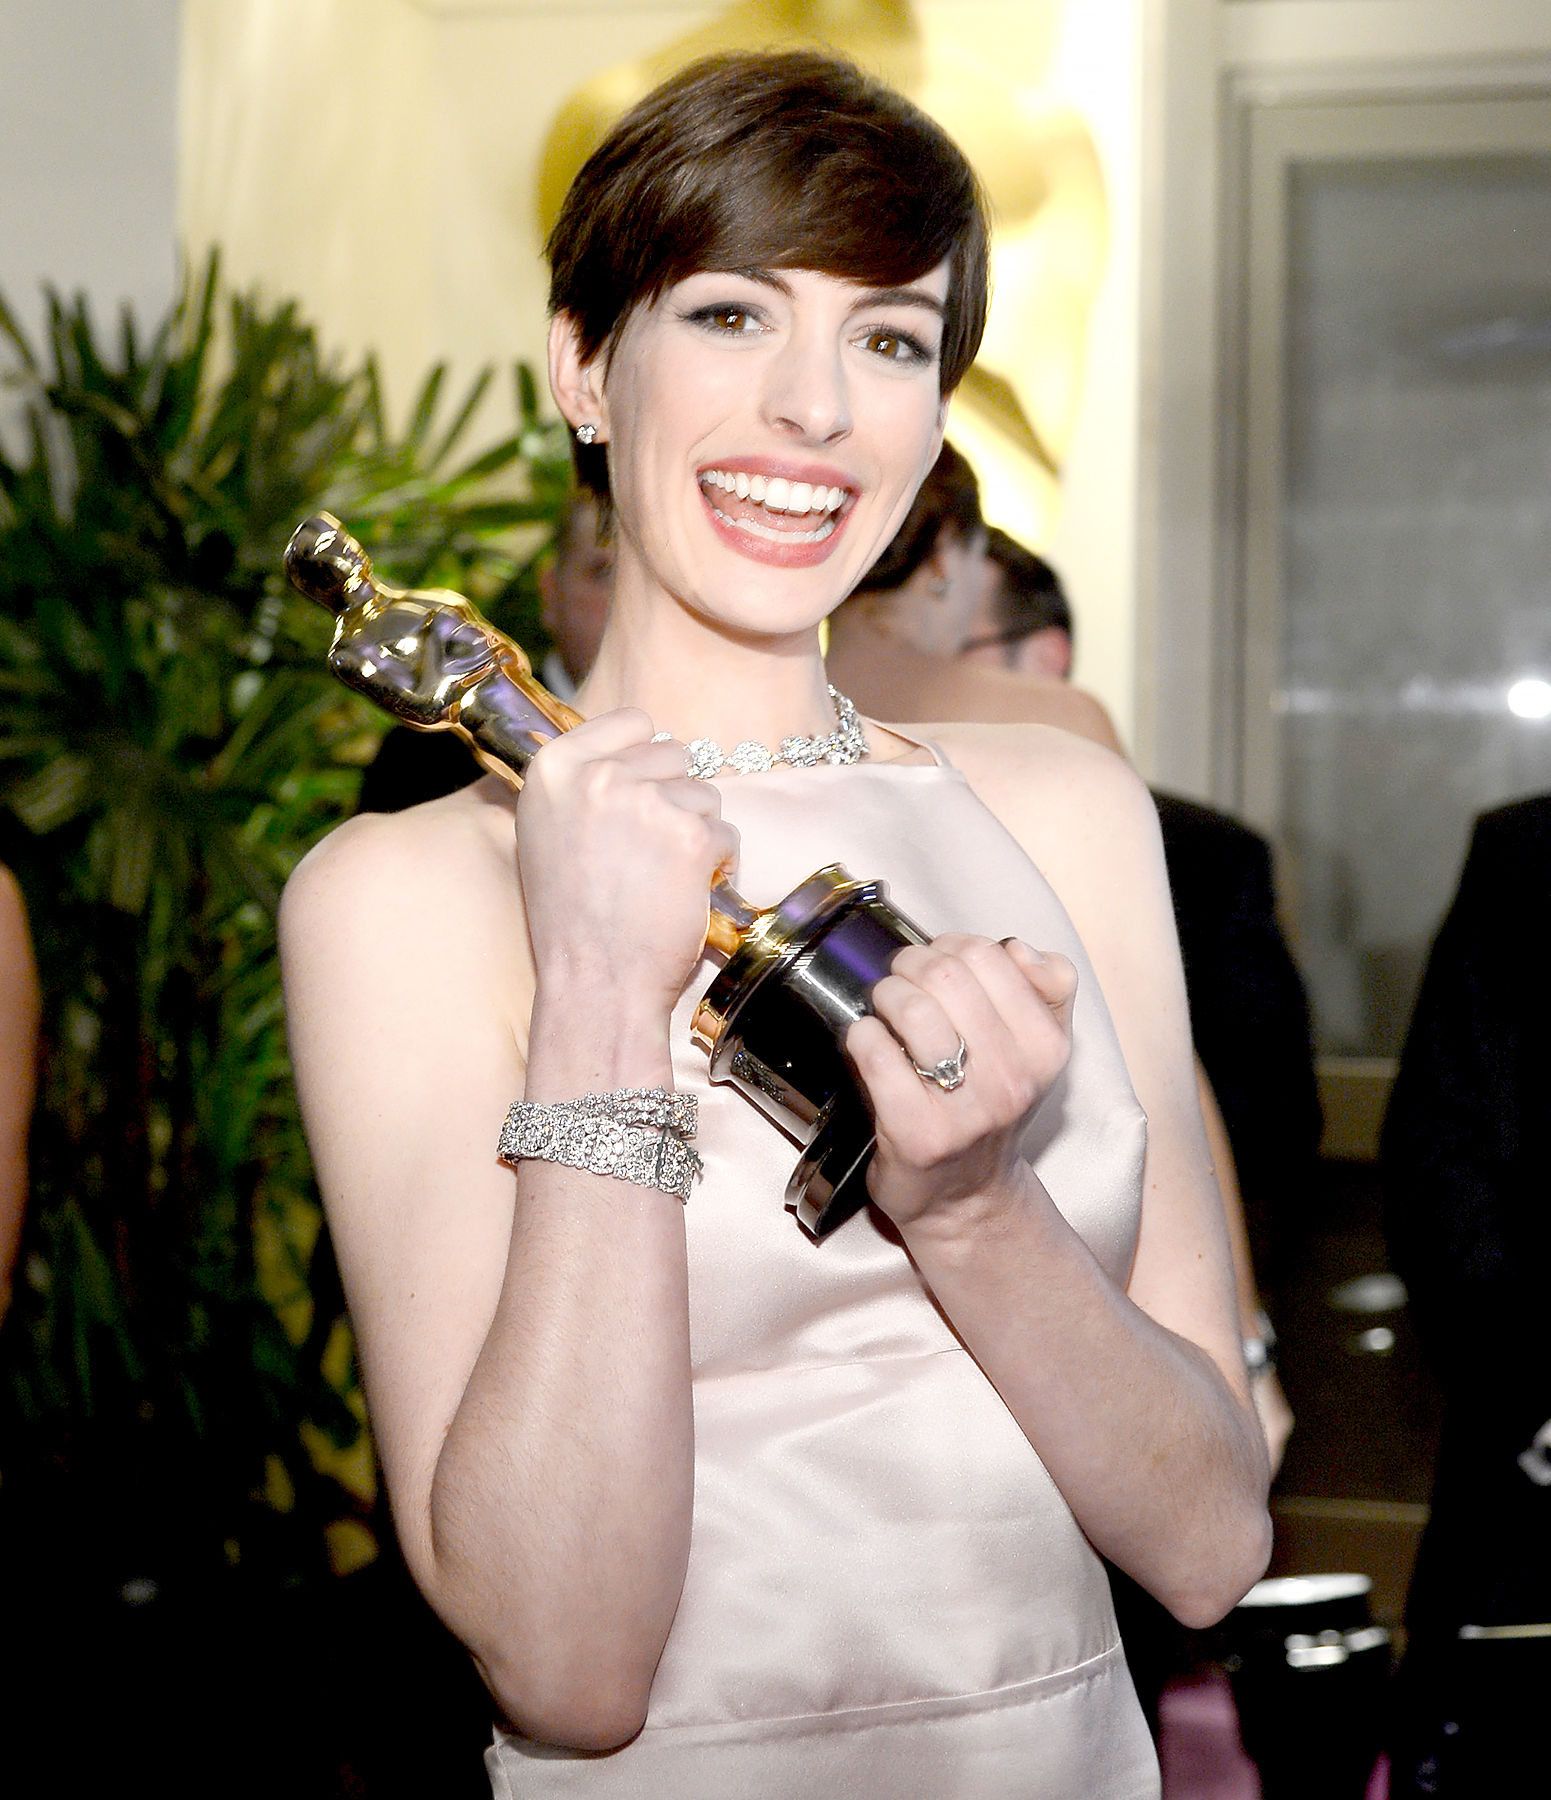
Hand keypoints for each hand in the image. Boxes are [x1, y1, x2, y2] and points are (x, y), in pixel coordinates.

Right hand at [517, 711, 738, 1025]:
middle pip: (674, 754)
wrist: (595, 982)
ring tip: (661, 879)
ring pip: (705, 793)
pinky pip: (727, 834)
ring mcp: (646, 803)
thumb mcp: (547, 832)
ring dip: (697, 833)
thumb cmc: (572, 919)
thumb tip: (632, 750)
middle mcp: (599, 775)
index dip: (646, 759)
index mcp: (554, 768)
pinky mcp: (690, 837)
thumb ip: (582, 783)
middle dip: (674, 798)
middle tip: (646, 852)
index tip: (637, 794)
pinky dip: (718, 866)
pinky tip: (685, 895)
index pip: (633, 721)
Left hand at [845, 935, 1076, 1231]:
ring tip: (884, 1009)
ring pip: (912, 1008)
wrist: (968, 1199)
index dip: (952, 945)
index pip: (991, 955)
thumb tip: (1019, 949)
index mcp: (1046, 1047)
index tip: (939, 961)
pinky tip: (868, 1044)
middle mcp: (1013, 1079)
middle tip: (901, 979)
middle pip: (947, 974)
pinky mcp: (916, 1132)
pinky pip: (875, 1051)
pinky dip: (861, 1036)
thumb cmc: (990, 1111)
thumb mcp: (1038, 1050)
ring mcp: (965, 1109)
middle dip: (910, 964)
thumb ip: (1048, 989)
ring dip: (885, 995)